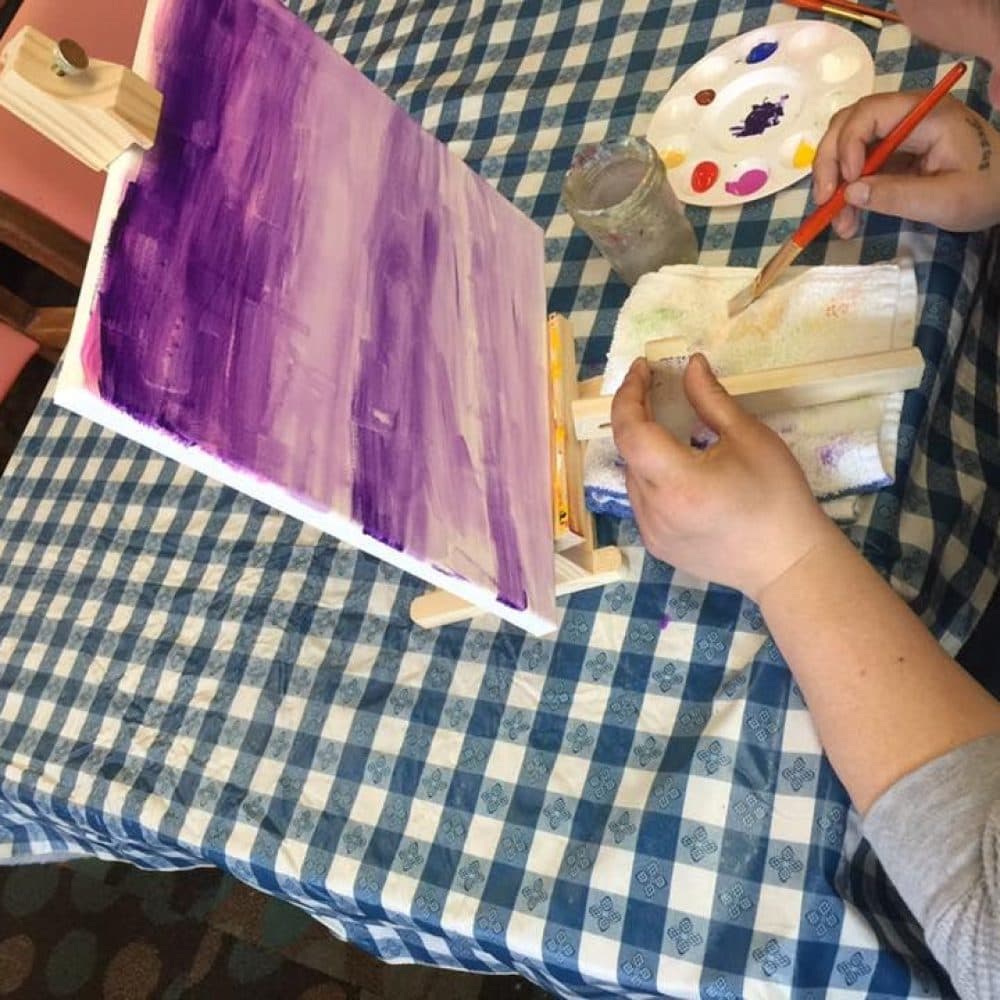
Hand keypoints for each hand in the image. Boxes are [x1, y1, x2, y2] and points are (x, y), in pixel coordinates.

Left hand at [611, 355, 836, 599]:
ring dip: (645, 450)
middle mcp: (654, 510)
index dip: (630, 393)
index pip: (630, 429)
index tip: (643, 369)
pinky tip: (679, 472)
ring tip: (672, 433)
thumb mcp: (750, 437)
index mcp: (678, 481)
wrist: (789, 563)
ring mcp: (652, 532)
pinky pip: (642, 502)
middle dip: (638, 417)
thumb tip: (690, 366)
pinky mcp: (657, 546)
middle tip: (658, 392)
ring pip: (633, 477)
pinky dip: (652, 478)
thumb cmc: (778, 496)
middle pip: (629, 451)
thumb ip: (710, 399)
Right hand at [813, 92, 999, 237]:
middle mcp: (906, 116)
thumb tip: (850, 193)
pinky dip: (846, 192)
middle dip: (830, 162)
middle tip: (824, 201)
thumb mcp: (947, 200)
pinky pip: (857, 167)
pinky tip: (847, 218)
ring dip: (833, 181)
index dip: (848, 145)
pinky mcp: (893, 155)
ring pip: (846, 146)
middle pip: (848, 125)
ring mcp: (897, 134)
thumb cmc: (987, 190)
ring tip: (836, 220)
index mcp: (926, 114)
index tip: (846, 184)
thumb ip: (898, 195)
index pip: (869, 113)